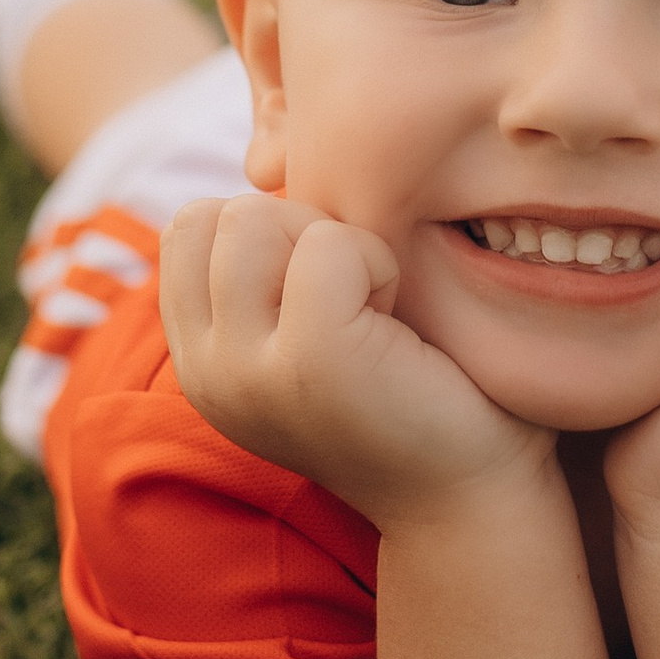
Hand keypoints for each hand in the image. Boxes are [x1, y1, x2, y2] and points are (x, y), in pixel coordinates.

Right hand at [159, 193, 549, 527]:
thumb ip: (268, 269)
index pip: (188, 226)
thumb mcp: (310, 327)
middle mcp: (206, 373)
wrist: (471, 498)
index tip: (329, 289)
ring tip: (373, 306)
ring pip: (255, 218)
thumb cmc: (413, 395)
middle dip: (295, 228)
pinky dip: (376, 261)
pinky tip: (398, 318)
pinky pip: (326, 245)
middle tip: (356, 297)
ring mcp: (248, 371)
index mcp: (200, 362)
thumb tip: (269, 160)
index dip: (267, 229)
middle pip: (215, 213)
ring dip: (333, 242)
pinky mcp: (310, 361)